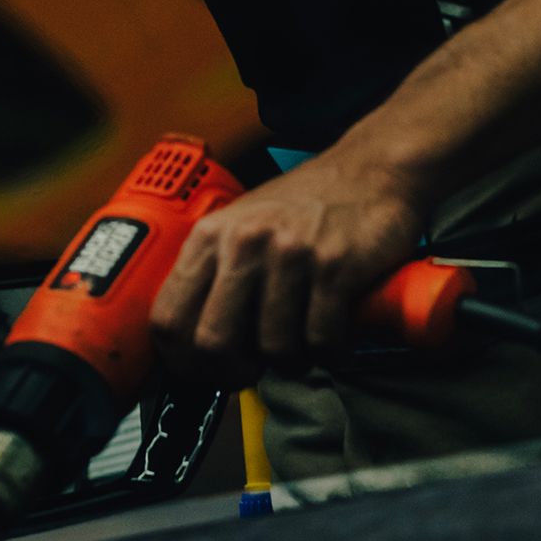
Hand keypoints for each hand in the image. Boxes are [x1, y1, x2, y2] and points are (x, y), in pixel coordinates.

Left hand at [150, 146, 427, 382]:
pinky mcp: (335, 266)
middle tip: (256, 369)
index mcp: (210, 236)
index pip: (167, 318)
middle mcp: (244, 242)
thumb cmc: (306, 205)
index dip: (183, 360)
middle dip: (235, 371)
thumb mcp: (242, 226)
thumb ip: (214, 274)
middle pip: (213, 342)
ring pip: (273, 348)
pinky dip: (329, 351)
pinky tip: (334, 336)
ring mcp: (289, 254)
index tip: (205, 372)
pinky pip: (321, 340)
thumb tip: (194, 344)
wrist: (373, 168)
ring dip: (292, 361)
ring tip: (304, 344)